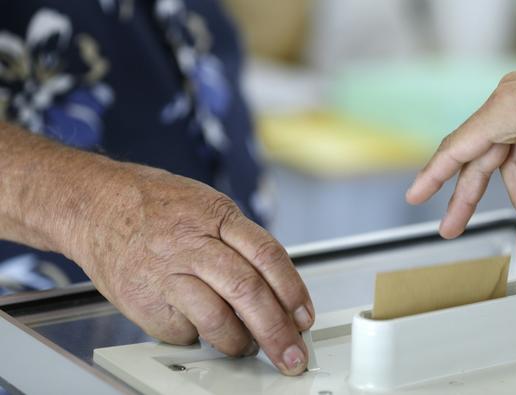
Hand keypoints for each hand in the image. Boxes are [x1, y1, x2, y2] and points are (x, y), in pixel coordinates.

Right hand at [71, 165, 313, 375]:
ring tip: (247, 346)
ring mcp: (165, 273)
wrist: (96, 205)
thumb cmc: (157, 206)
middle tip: (291, 354)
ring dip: (240, 343)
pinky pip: (182, 332)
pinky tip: (201, 329)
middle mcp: (192, 244)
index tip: (304, 318)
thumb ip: (241, 242)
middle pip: (247, 292)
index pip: (267, 256)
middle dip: (276, 331)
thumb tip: (279, 288)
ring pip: (216, 320)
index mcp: (216, 216)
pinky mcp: (141, 300)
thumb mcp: (208, 206)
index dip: (293, 291)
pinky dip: (199, 338)